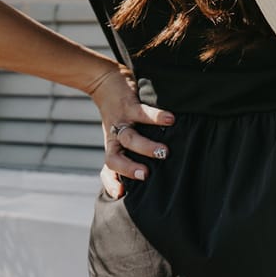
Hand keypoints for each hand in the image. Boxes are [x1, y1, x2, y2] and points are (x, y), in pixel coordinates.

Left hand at [82, 60, 175, 198]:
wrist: (105, 82)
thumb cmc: (119, 114)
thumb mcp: (119, 136)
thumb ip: (129, 154)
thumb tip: (142, 177)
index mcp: (113, 147)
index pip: (108, 169)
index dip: (111, 182)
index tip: (121, 194)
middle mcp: (115, 137)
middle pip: (115, 157)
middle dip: (128, 167)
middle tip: (146, 175)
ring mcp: (121, 121)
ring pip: (129, 137)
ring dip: (146, 146)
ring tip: (165, 152)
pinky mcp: (129, 104)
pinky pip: (143, 112)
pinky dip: (157, 116)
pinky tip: (170, 119)